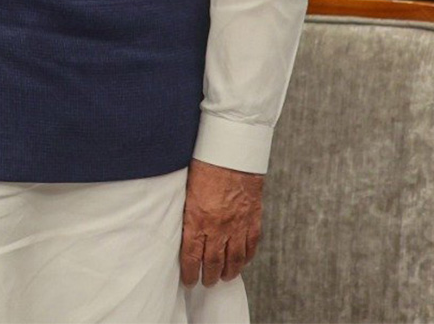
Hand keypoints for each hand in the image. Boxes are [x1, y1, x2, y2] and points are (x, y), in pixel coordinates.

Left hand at [180, 159, 263, 286]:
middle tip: (206, 282)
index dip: (190, 273)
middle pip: (214, 262)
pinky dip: (246, 258)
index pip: (192, 256)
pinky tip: (242, 262)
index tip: (188, 281)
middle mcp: (219, 227)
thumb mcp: (186, 190)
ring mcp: (238, 225)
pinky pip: (251, 246)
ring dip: (229, 272)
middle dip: (209, 276)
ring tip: (224, 277)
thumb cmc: (204, 165)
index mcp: (197, 219)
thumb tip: (180, 228)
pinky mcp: (253, 219)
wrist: (232, 152)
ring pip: (234, 259)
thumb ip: (186, 212)